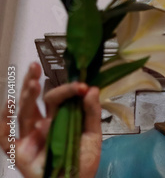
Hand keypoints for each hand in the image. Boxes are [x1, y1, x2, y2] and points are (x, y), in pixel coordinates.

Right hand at [0, 62, 101, 177]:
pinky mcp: (19, 152)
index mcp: (59, 118)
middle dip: (32, 81)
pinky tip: (8, 109)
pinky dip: (4, 125)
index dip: (67, 90)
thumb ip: (91, 113)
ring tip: (32, 83)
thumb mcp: (92, 135)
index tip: (82, 86)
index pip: (58, 98)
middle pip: (34, 100)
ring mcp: (29, 138)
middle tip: (35, 65)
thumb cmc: (82, 162)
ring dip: (26, 97)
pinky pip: (6, 138)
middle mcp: (41, 125)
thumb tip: (92, 89)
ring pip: (23, 113)